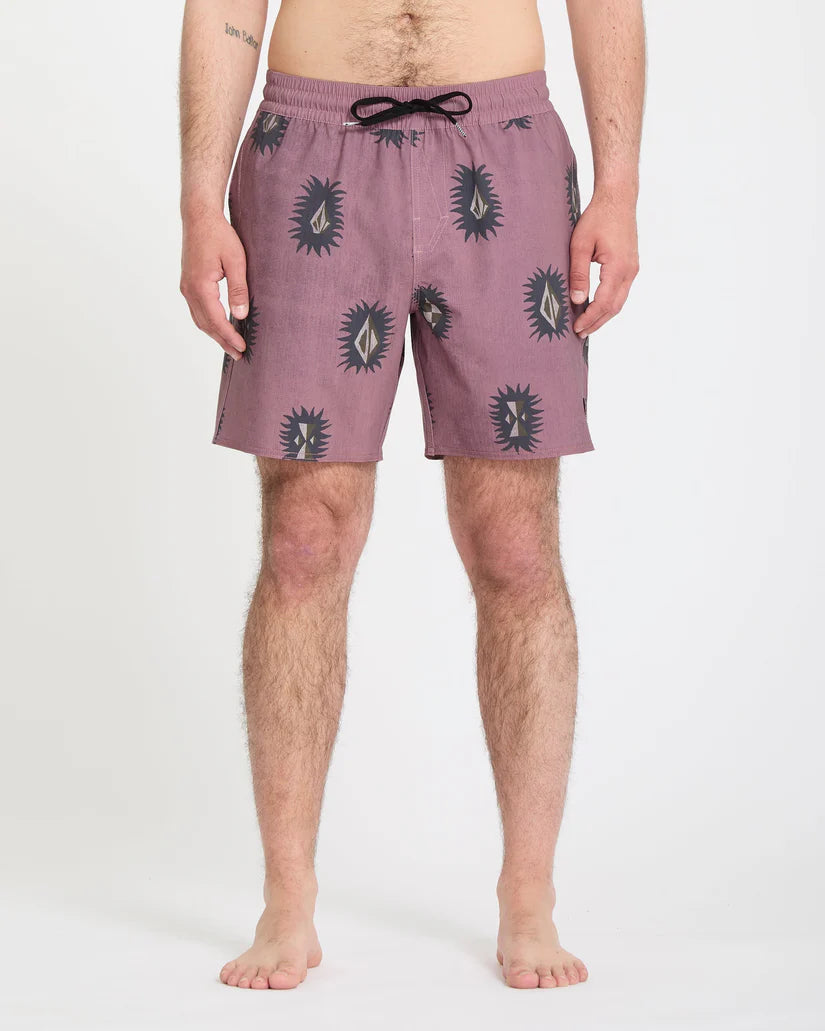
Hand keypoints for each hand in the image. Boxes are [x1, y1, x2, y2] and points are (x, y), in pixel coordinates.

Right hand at [180, 208, 248, 359]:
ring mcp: (186, 287)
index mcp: (200, 286)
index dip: (229, 337)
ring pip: (199, 319)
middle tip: (239, 354)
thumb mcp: (236, 261)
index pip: (216, 320)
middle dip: (222, 341)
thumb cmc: (219, 235)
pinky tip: (220, 326)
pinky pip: (197, 310)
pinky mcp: (188, 283)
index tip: (242, 348)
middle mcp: (189, 290)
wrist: (199, 216)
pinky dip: (208, 322)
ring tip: (230, 345)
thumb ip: (238, 289)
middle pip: (206, 325)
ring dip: (214, 334)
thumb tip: (241, 315)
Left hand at [569, 193, 638, 337]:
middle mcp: (630, 271)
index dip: (589, 318)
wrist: (618, 199)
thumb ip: (578, 274)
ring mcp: (633, 269)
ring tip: (586, 325)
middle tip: (579, 334)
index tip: (576, 328)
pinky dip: (609, 303)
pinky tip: (596, 307)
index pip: (604, 303)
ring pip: (619, 301)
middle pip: (614, 307)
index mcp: (618, 267)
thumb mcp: (580, 245)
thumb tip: (577, 301)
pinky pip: (621, 291)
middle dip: (597, 322)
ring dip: (603, 315)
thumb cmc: (597, 218)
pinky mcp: (631, 265)